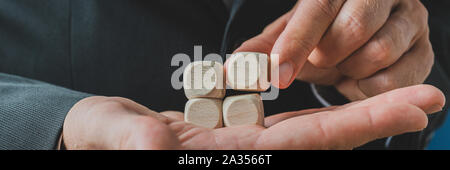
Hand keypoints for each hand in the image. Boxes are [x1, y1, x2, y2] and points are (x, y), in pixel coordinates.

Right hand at [63, 85, 443, 149]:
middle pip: (319, 138)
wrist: (99, 141)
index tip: (409, 110)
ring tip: (407, 91)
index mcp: (223, 156)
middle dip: (375, 119)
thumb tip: (158, 146)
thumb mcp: (108, 136)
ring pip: (310, 128)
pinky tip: (345, 96)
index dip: (352, 128)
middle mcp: (243, 152)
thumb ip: (132, 140)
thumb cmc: (99, 142)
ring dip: (356, 110)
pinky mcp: (234, 128)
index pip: (299, 145)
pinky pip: (287, 120)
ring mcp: (242, 141)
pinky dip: (322, 110)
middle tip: (431, 98)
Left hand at [233, 0, 431, 100]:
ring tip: (344, 66)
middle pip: (352, 29)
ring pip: (378, 52)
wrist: (366, 37)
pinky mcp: (424, 51)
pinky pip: (397, 78)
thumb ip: (265, 48)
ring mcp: (409, 21)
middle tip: (322, 60)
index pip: (318, 8)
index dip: (297, 42)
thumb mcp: (292, 35)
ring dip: (350, 70)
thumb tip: (233, 66)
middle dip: (328, 57)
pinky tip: (362, 77)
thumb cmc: (325, 33)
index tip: (278, 73)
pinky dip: (370, 86)